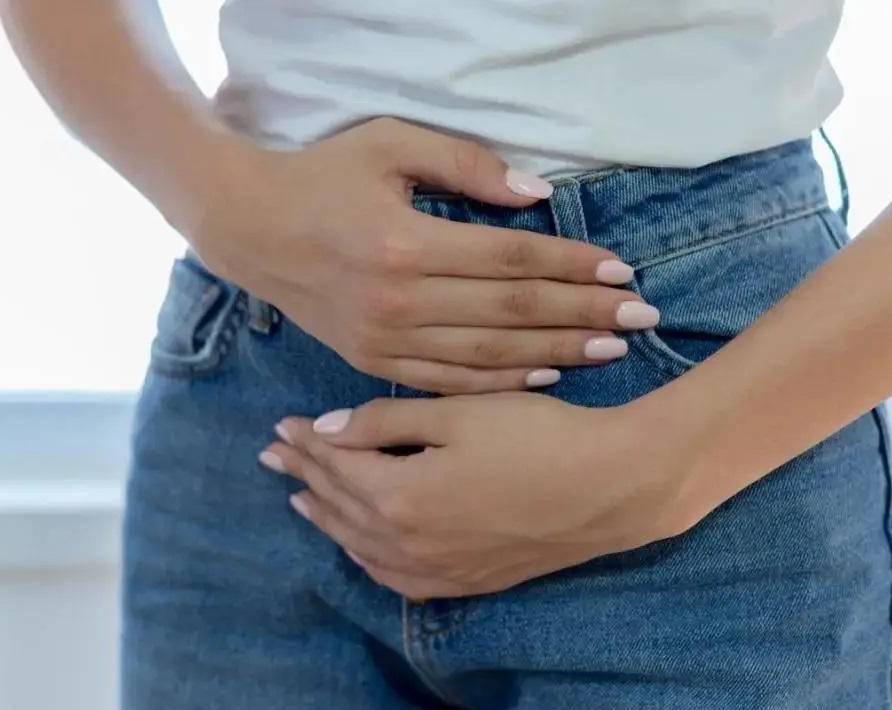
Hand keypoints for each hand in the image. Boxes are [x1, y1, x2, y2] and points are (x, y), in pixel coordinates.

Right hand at [188, 117, 659, 394]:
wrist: (248, 229)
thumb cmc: (321, 176)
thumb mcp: (388, 145)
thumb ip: (464, 165)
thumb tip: (536, 193)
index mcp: (406, 244)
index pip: (512, 258)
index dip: (573, 264)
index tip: (623, 270)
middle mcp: (399, 301)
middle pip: (512, 311)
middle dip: (584, 314)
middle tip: (642, 317)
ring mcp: (385, 339)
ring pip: (489, 355)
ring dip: (556, 352)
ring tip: (611, 349)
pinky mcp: (372, 361)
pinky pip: (450, 380)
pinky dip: (501, 381)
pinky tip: (545, 376)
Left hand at [258, 393, 705, 599]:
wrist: (611, 486)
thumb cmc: (538, 435)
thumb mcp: (458, 412)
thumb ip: (384, 421)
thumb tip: (325, 428)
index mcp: (400, 496)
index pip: (335, 467)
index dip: (305, 443)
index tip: (281, 424)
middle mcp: (409, 544)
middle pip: (340, 507)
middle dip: (304, 477)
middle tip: (274, 455)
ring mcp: (439, 570)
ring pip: (361, 547)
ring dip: (328, 519)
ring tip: (301, 498)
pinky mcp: (467, 581)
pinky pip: (396, 578)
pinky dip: (366, 556)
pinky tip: (361, 545)